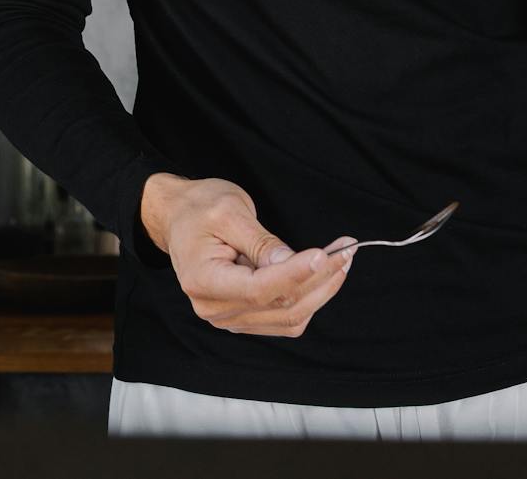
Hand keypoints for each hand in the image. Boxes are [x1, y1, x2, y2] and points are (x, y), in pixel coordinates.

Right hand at [140, 174, 356, 337]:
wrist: (178, 217)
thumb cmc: (199, 208)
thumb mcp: (229, 211)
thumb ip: (261, 242)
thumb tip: (295, 263)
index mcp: (202, 281)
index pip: (258, 289)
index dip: (295, 275)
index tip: (326, 254)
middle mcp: (214, 308)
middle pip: (279, 307)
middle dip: (320, 279)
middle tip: (347, 249)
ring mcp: (229, 317)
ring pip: (289, 317)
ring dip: (321, 290)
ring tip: (342, 258)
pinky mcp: (244, 317)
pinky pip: (285, 318)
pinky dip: (310, 297)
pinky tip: (324, 273)